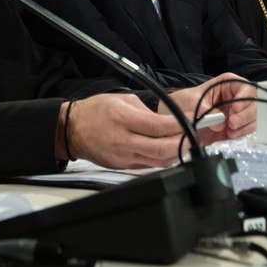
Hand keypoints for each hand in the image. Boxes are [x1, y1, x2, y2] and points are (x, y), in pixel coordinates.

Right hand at [62, 94, 186, 168]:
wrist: (72, 129)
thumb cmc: (95, 111)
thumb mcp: (123, 100)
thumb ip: (147, 111)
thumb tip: (169, 121)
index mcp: (123, 120)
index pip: (159, 127)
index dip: (180, 125)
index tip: (193, 120)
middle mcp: (124, 141)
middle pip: (163, 150)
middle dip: (184, 143)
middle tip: (194, 135)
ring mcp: (124, 157)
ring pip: (160, 162)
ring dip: (176, 153)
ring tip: (185, 142)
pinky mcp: (124, 167)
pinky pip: (150, 165)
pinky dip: (163, 159)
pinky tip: (169, 150)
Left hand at [169, 73, 257, 140]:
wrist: (175, 120)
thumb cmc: (183, 103)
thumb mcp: (191, 102)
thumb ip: (206, 111)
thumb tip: (220, 123)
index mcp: (227, 84)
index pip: (246, 88)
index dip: (244, 99)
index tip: (234, 110)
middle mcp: (236, 97)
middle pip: (254, 104)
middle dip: (245, 115)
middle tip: (232, 124)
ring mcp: (237, 112)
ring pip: (254, 118)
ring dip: (245, 126)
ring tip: (230, 131)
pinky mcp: (236, 126)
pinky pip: (247, 129)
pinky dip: (242, 133)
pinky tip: (231, 135)